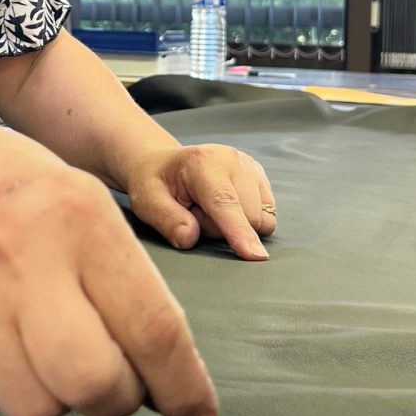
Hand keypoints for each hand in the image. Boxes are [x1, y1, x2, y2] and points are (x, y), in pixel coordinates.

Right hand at [0, 119, 218, 415]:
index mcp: (80, 218)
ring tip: (47, 352)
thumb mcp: (88, 203)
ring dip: (56, 398)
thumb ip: (127, 281)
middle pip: (91, 383)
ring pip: (35, 408)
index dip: (183, 387)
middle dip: (115, 399)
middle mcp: (22, 257)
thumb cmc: (24, 193)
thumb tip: (168, 380)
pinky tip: (1, 350)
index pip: (152, 327)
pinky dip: (0, 395)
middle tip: (112, 379)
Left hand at [125, 144, 275, 261]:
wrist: (163, 164)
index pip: (224, 203)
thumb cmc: (154, 184)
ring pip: (261, 217)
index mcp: (201, 163)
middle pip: (248, 216)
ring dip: (237, 224)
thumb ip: (167, 221)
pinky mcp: (258, 174)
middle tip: (195, 214)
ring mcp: (248, 165)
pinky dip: (248, 217)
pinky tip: (225, 207)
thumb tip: (190, 238)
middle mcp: (231, 159)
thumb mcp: (147, 203)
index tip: (254, 255)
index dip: (239, 231)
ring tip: (209, 210)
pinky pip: (268, 213)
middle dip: (223, 229)